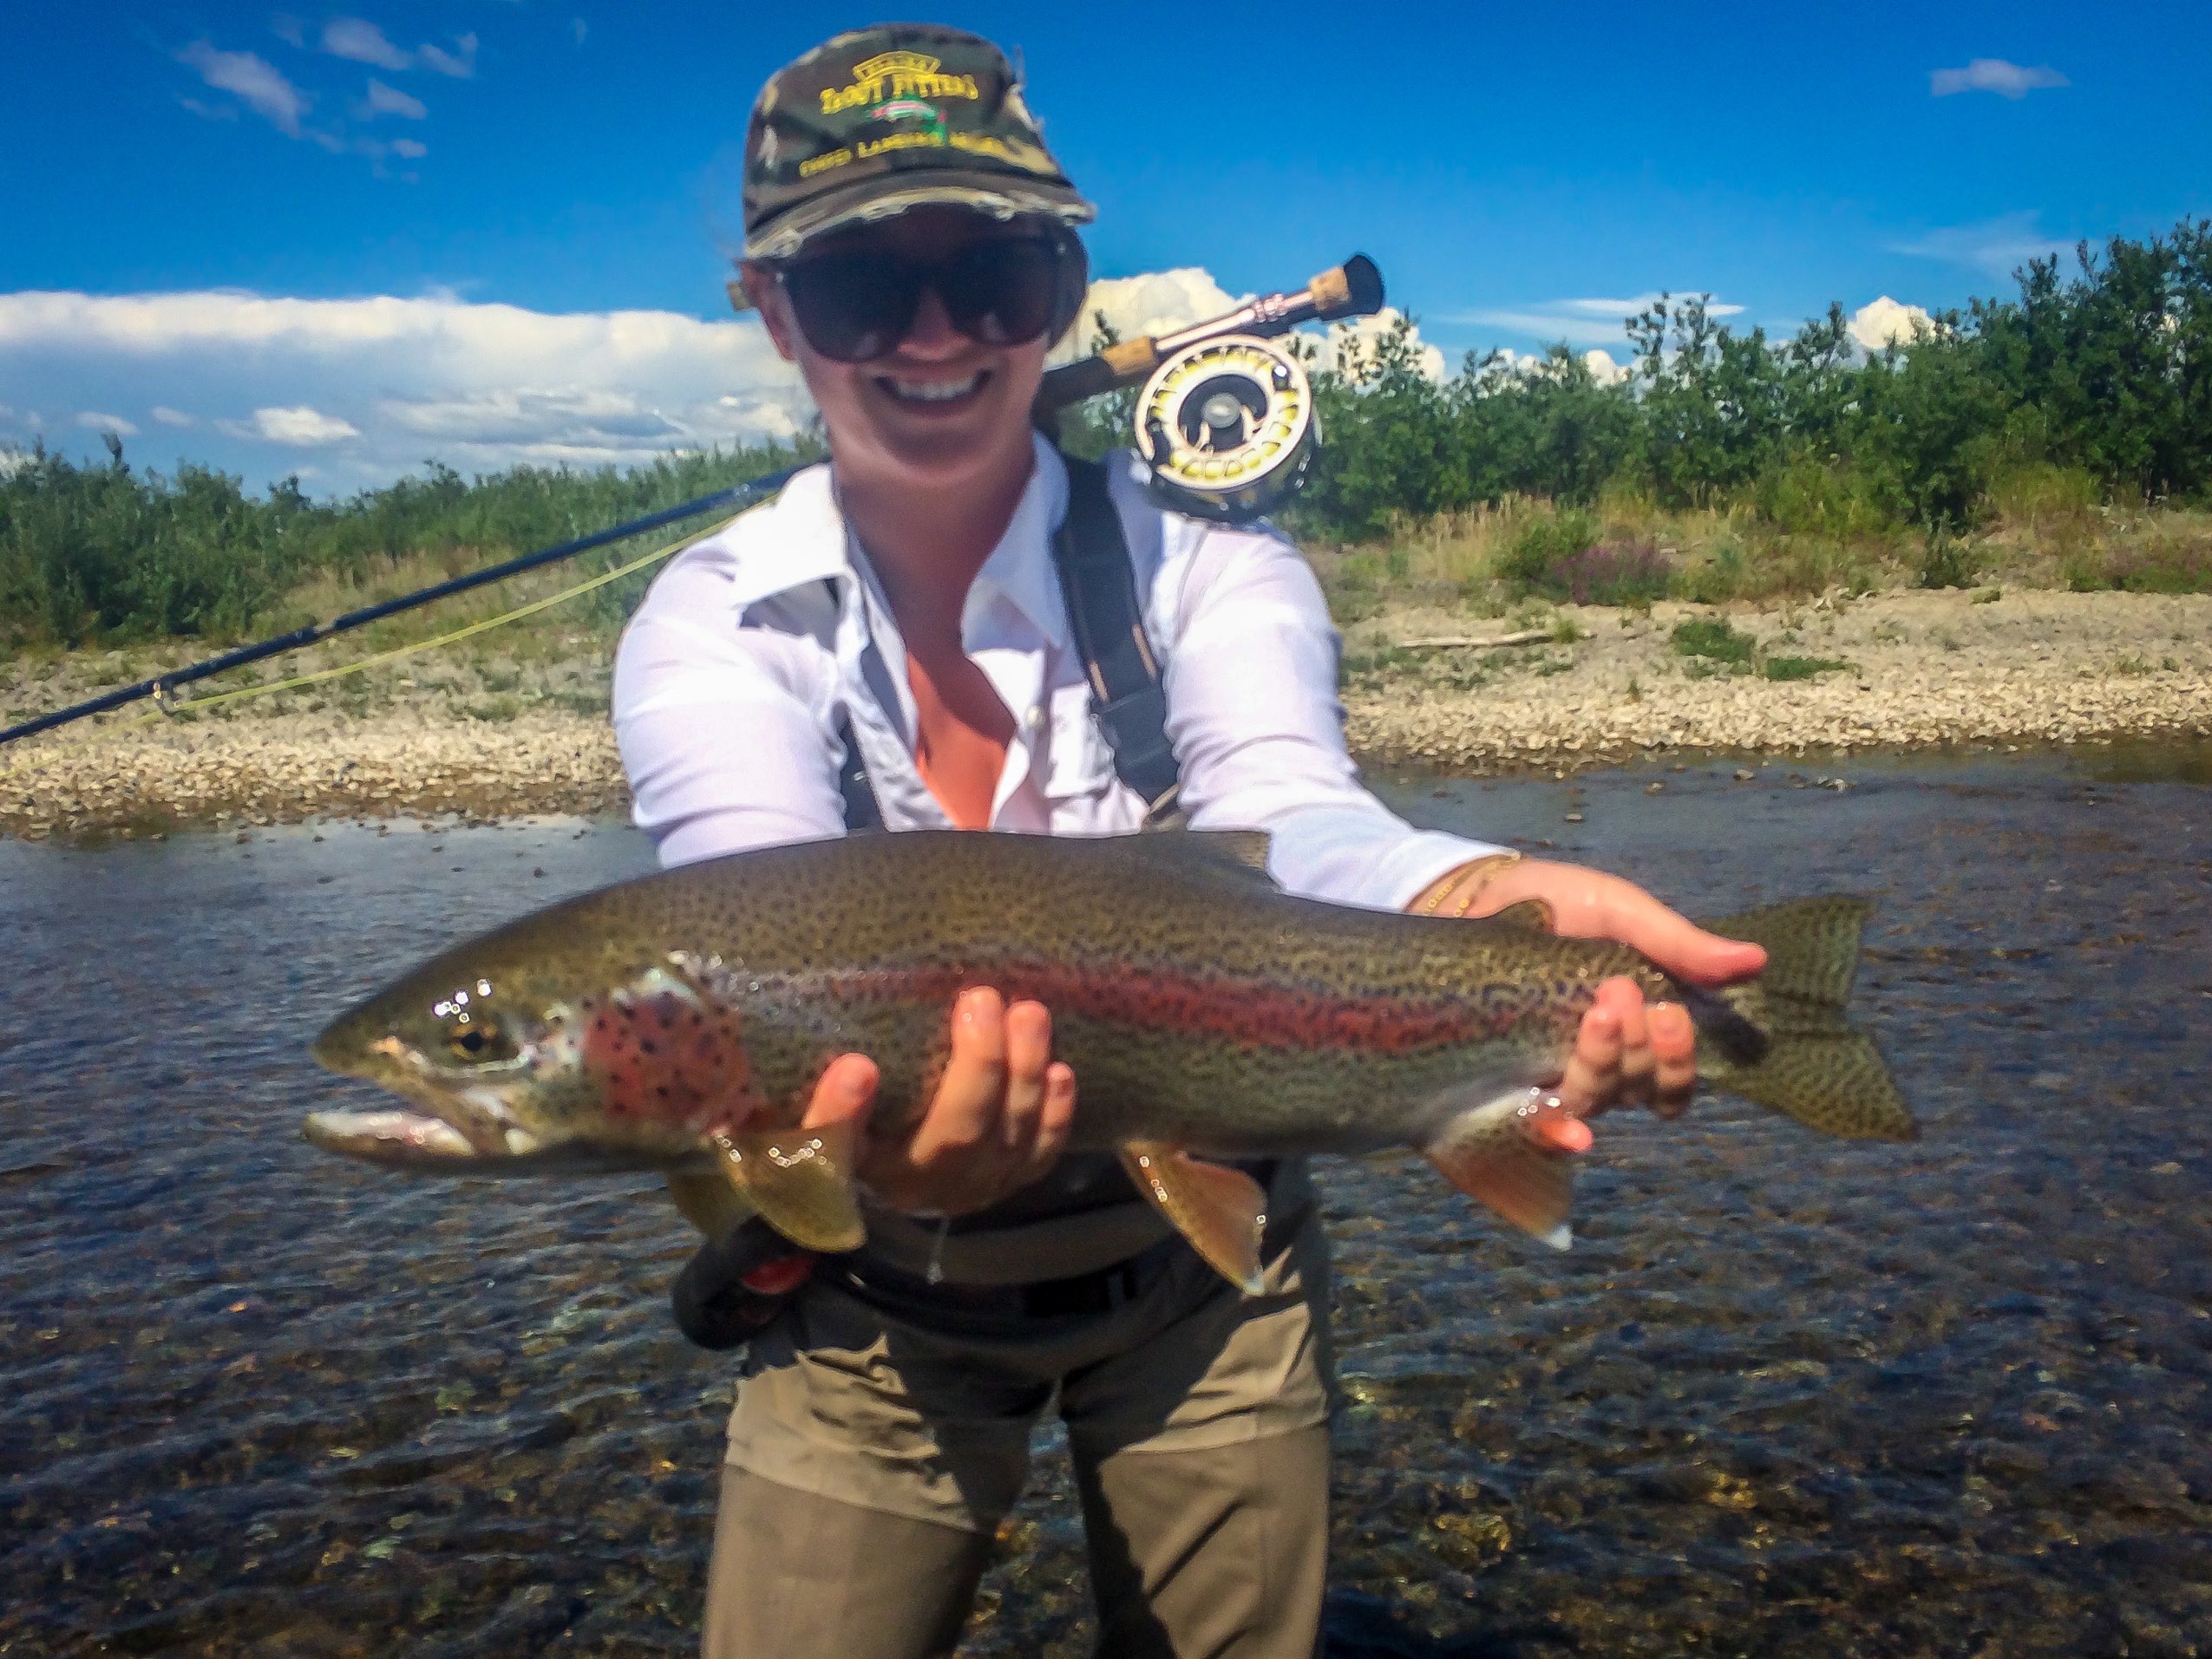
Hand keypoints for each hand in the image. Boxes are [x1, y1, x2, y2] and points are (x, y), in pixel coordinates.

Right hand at [799, 987, 1075, 1216]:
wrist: (877, 1142)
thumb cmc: (844, 1079)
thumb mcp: (805, 1062)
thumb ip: (813, 1012)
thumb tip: (860, 912)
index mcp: (829, 1156)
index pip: (823, 1149)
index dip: (839, 1115)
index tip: (855, 1065)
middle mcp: (893, 1183)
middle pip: (941, 1142)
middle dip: (974, 1071)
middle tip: (981, 998)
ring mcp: (952, 1188)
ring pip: (996, 1147)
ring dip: (1021, 1079)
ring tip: (1028, 1013)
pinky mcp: (995, 1183)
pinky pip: (1031, 1161)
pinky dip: (1053, 1121)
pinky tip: (1062, 1073)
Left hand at [1424, 856, 1767, 1128]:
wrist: (1477, 893)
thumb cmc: (1558, 904)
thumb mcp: (1620, 913)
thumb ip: (1677, 943)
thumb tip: (1756, 961)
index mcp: (1636, 1032)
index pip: (1673, 1082)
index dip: (1678, 1060)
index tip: (1669, 1011)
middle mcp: (1600, 1065)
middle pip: (1638, 1092)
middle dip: (1636, 1046)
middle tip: (1617, 990)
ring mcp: (1550, 1073)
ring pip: (1593, 1102)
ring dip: (1602, 1065)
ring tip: (1596, 1013)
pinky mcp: (1502, 1077)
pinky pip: (1535, 1120)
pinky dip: (1557, 1131)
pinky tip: (1570, 1130)